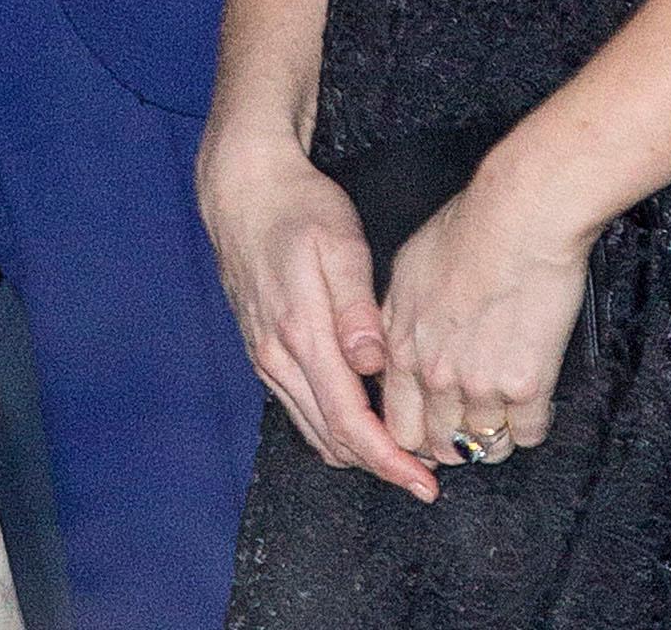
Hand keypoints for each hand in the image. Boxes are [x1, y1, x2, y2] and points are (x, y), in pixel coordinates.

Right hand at [197, 129, 439, 503]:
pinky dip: (334, 426)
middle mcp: (278, 358)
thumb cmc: (298, 207)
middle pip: (333, 440)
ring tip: (404, 447)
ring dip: (357, 449)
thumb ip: (356, 308)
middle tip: (427, 471)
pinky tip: (364, 414)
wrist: (242, 188)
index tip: (425, 482)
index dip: (389, 461)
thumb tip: (372, 366)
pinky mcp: (263, 352)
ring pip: (315, 431)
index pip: (349, 424)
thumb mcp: (338, 243)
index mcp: (301, 334)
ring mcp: (266, 359)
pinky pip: (300, 409)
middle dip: (380, 464)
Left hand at [377, 169, 590, 468]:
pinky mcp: (526, 387)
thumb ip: (397, 317)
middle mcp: (435, 375)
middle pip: (441, 444)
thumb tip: (400, 344)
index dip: (418, 433)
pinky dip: (532, 423)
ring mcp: (479, 386)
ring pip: (486, 446)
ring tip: (509, 414)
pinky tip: (536, 398)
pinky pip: (528, 434)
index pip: (398, 424)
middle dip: (456, 442)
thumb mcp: (409, 267)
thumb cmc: (469, 226)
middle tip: (475, 426)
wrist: (520, 214)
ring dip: (497, 436)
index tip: (435, 427)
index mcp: (403, 347)